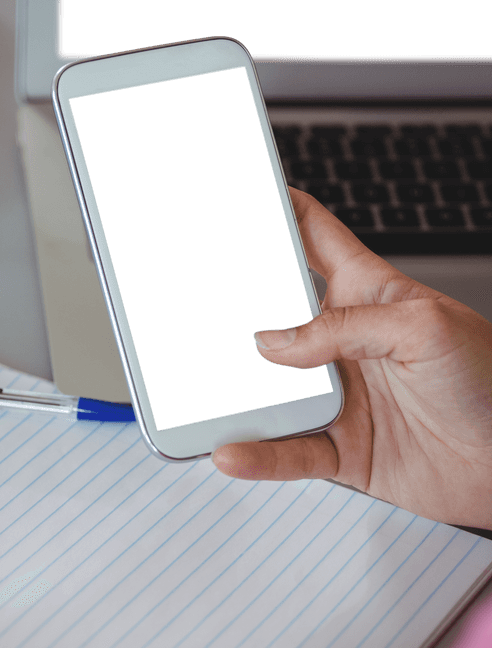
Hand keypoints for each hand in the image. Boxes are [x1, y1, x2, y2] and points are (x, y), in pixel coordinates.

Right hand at [212, 188, 491, 529]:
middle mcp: (344, 342)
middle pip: (270, 313)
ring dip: (232, 392)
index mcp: (367, 291)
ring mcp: (339, 395)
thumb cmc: (489, 381)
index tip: (232, 192)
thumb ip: (343, 328)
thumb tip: (271, 343)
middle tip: (185, 298)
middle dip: (228, 304)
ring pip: (267, 390)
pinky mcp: (341, 449)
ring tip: (196, 391)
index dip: (274, 208)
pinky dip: (256, 454)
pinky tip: (231, 451)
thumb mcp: (424, 327)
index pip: (310, 235)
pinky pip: (286, 452)